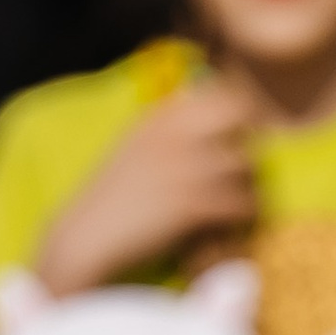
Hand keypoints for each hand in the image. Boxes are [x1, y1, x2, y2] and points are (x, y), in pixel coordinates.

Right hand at [34, 77, 257, 292]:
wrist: (87, 239)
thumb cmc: (113, 203)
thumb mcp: (136, 152)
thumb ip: (169, 136)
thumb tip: (213, 136)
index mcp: (159, 118)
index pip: (219, 95)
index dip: (239, 116)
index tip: (238, 143)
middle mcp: (172, 133)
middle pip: (239, 118)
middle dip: (249, 144)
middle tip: (244, 175)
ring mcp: (182, 165)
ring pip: (245, 164)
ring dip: (248, 187)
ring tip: (238, 208)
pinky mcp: (190, 202)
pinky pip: (239, 202)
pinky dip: (241, 217)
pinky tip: (229, 228)